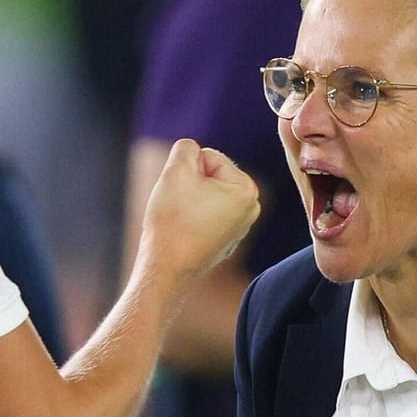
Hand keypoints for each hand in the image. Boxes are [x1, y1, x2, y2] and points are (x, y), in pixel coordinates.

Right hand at [139, 140, 260, 280]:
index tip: (181, 193)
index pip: (210, 156)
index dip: (187, 170)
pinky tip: (184, 233)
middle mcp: (250, 208)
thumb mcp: (175, 171)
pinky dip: (192, 218)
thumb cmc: (172, 221)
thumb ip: (186, 148)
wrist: (165, 269)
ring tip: (182, 220)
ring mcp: (240, 227)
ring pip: (207, 194)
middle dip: (191, 184)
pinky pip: (206, 215)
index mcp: (246, 189)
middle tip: (180, 207)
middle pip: (211, 175)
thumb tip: (192, 150)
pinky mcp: (226, 240)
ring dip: (190, 200)